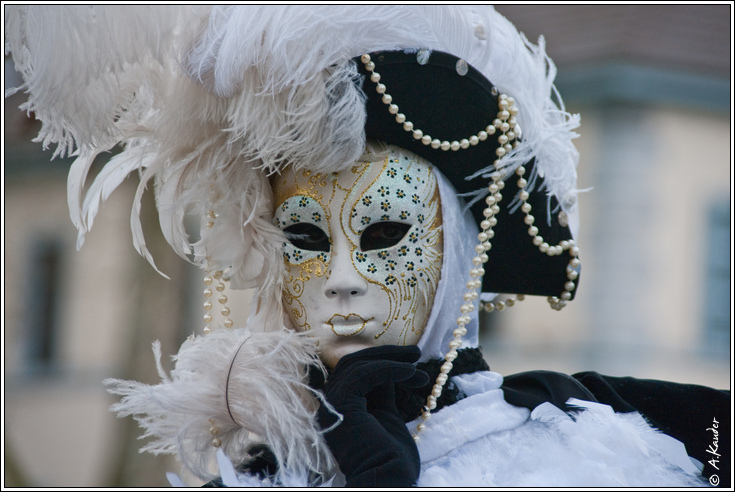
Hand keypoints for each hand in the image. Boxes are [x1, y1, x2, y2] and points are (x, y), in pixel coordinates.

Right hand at [318, 345, 428, 486]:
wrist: (388, 481)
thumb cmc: (390, 459)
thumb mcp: (388, 416)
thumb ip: (384, 393)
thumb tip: (392, 370)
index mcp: (339, 407)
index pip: (357, 372)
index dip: (385, 362)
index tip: (413, 364)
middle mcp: (330, 404)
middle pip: (353, 363)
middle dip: (386, 354)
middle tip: (416, 354)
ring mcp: (332, 403)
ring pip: (358, 364)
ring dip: (391, 359)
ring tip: (418, 363)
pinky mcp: (341, 403)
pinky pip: (365, 373)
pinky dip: (389, 368)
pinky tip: (411, 373)